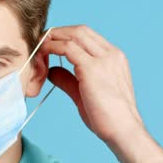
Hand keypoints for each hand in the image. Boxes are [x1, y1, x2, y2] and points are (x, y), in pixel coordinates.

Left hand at [41, 25, 144, 143]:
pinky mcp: (92, 68)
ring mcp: (103, 59)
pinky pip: (67, 48)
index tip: (50, 42)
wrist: (124, 131)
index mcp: (114, 58)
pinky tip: (42, 53)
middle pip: (80, 30)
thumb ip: (69, 79)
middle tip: (41, 40)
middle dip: (58, 32)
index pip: (88, 36)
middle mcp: (111, 54)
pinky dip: (52, 47)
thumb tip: (52, 71)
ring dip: (53, 37)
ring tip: (39, 44)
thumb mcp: (85, 93)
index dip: (66, 35)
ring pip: (73, 35)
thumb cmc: (108, 117)